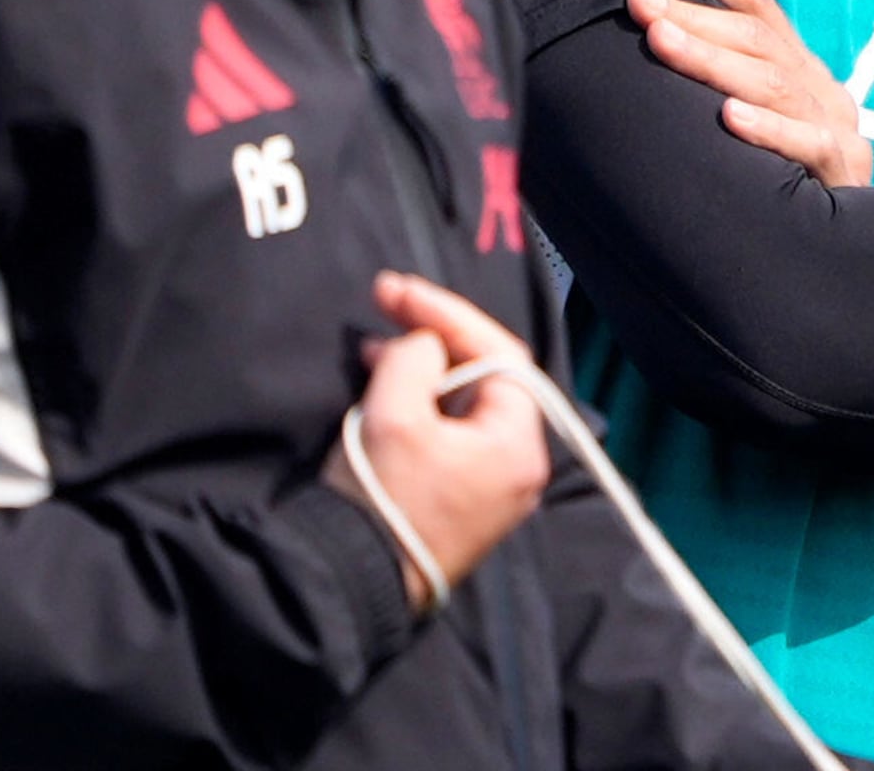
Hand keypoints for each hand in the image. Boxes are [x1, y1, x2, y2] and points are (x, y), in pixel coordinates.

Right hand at [323, 272, 547, 612]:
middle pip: (484, 375)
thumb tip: (425, 347)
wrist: (353, 583)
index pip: (496, 351)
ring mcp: (496, 487)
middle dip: (433, 337)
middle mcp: (521, 465)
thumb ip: (415, 355)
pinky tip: (384, 387)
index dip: (445, 312)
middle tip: (383, 308)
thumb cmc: (382, 494)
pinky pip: (452, 435)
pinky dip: (422, 404)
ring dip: (422, 369)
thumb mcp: (393, 409)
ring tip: (371, 349)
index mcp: (518, 441)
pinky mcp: (467, 500)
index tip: (396, 291)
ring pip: (463, 404)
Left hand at [630, 0, 869, 187]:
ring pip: (772, 83)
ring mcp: (836, 125)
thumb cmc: (778, 180)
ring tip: (662, 41)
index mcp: (797, 66)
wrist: (842, 249)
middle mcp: (819, 85)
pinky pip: (809, 144)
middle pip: (755, 38)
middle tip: (638, 0)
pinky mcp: (844, 172)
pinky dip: (768, 129)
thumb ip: (720, 82)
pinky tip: (728, 117)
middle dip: (692, 14)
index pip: (755, 3)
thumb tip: (646, 38)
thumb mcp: (753, 120)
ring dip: (712, 60)